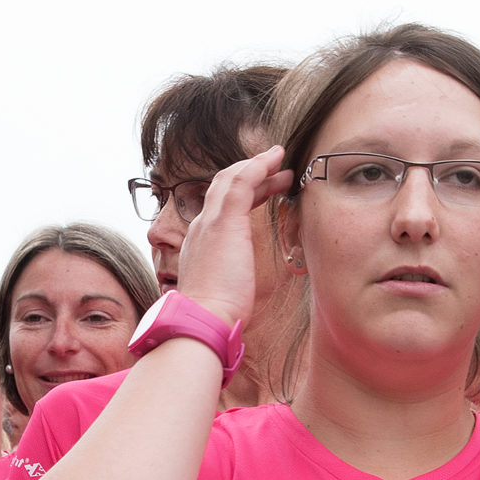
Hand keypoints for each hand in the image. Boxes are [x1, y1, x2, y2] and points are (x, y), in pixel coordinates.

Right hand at [175, 146, 295, 328]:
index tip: (264, 191)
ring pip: (231, 179)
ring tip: (279, 159)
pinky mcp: (224, 221)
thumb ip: (227, 283)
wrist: (202, 320)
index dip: (243, 195)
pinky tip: (275, 159)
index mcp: (199, 244)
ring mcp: (209, 222)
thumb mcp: (221, 294)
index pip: (219, 207)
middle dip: (249, 174)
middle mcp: (200, 228)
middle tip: (276, 169)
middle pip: (222, 187)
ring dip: (257, 165)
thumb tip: (237, 294)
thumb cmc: (215, 316)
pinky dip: (258, 166)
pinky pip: (242, 182)